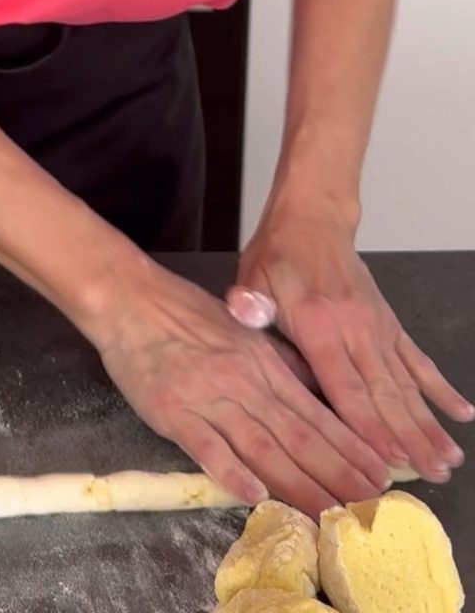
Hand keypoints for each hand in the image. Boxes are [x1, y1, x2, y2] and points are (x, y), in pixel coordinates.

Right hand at [89, 260, 388, 519]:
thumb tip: (318, 389)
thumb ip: (279, 359)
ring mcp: (208, 398)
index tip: (378, 475)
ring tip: (328, 512)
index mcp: (262, 362)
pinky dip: (231, 471)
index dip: (349, 448)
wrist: (130, 299)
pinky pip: (206, 447)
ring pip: (262, 447)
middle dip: (337, 475)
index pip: (315, 413)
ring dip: (298, 483)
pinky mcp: (173, 412)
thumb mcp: (243, 326)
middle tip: (368, 506)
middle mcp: (243, 382)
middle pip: (298, 436)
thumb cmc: (183, 313)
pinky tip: (253, 493)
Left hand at [236, 204, 473, 483]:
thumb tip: (244, 310)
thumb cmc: (277, 256)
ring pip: (406, 382)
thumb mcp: (252, 278)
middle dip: (408, 438)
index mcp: (318, 324)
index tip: (389, 461)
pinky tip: (461, 413)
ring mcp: (378, 326)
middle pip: (385, 392)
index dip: (367, 425)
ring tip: (447, 459)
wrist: (312, 221)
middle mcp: (356, 328)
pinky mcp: (388, 322)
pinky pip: (418, 359)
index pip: (345, 385)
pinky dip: (439, 387)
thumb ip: (249, 302)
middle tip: (431, 476)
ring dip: (428, 422)